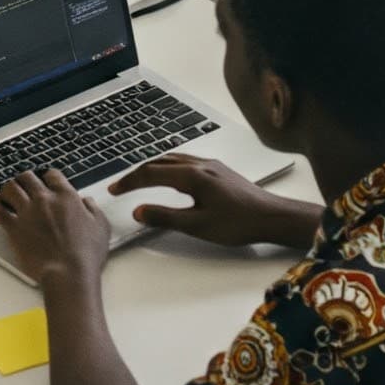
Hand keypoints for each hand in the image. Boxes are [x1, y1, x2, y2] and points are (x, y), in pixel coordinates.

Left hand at [0, 167, 111, 285]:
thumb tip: (87, 201)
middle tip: (24, 185)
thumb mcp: (100, 227)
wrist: (68, 274)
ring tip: (7, 194)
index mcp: (66, 196)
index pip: (52, 175)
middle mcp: (44, 199)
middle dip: (25, 179)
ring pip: (11, 188)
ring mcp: (27, 212)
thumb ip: (93, 209)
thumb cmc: (85, 254)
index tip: (47, 182)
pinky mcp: (14, 229)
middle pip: (28, 177)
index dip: (49, 177)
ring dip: (8, 189)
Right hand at [109, 153, 308, 248]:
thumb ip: (165, 217)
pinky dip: (168, 166)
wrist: (271, 216)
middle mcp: (199, 164)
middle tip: (121, 185)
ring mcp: (210, 165)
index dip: (129, 181)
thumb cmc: (237, 223)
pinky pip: (185, 161)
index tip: (113, 190)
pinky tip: (171, 176)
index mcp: (191, 175)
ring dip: (153, 167)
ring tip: (140, 178)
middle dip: (137, 172)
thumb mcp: (197, 225)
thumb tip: (138, 210)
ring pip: (173, 159)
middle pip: (160, 161)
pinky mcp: (218, 170)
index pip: (151, 173)